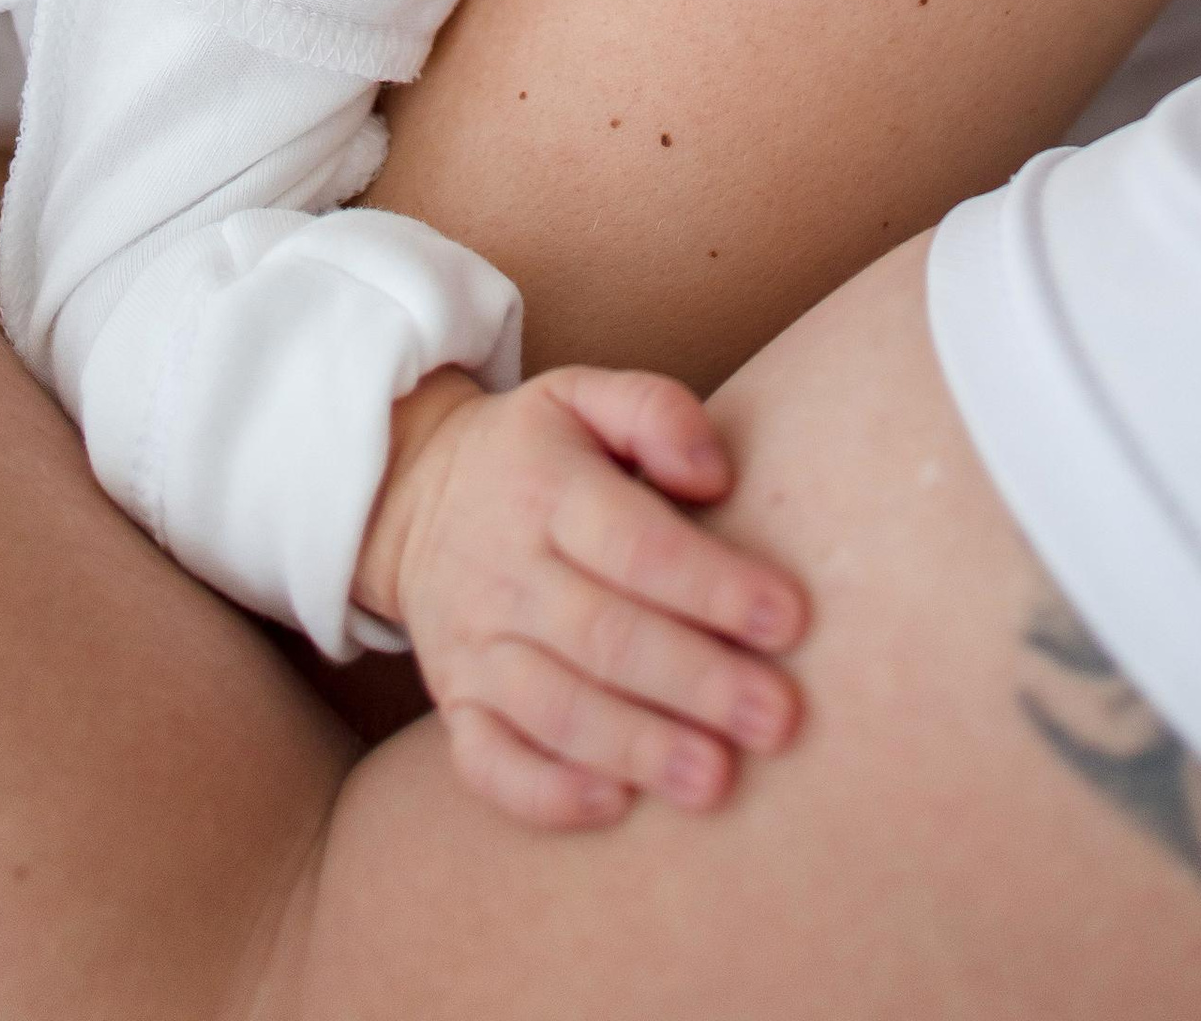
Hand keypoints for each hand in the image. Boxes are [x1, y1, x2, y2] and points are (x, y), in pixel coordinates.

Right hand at [358, 364, 806, 828]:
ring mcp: (475, 646)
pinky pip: (488, 762)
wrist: (410, 496)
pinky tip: (613, 805)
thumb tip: (716, 474)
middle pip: (605, 638)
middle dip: (696, 683)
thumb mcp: (585, 396)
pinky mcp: (456, 704)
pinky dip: (546, 792)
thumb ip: (657, 413)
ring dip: (638, 747)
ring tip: (715, 779)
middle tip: (777, 718)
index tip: (790, 620)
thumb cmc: (535, 452)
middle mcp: (507, 572)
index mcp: (547, 490)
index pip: (636, 544)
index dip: (713, 585)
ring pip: (555, 709)